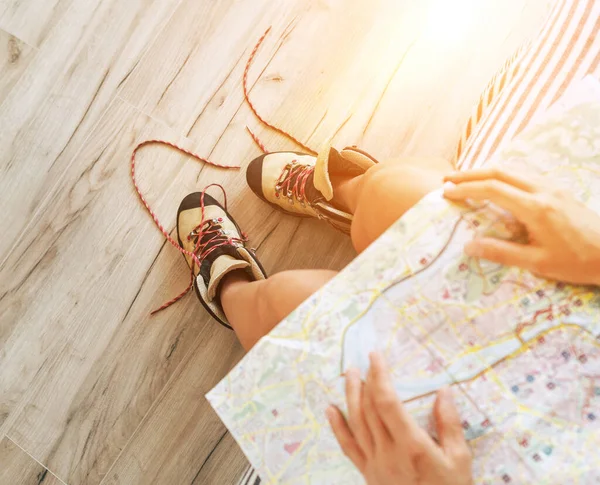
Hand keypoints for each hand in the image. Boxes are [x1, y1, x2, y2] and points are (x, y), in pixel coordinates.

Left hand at [326, 353, 471, 484]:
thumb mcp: (460, 460)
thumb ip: (450, 424)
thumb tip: (444, 392)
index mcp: (412, 445)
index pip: (387, 401)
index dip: (379, 375)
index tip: (376, 356)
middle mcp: (388, 452)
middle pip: (369, 408)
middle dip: (365, 380)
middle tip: (364, 360)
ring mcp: (374, 464)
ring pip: (356, 423)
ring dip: (351, 395)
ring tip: (350, 375)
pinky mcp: (368, 474)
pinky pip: (348, 447)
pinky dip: (337, 427)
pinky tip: (330, 410)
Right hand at [444, 168, 599, 285]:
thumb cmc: (578, 262)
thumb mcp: (538, 263)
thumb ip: (501, 252)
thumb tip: (469, 246)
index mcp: (535, 208)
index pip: (492, 189)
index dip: (466, 188)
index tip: (446, 192)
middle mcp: (543, 190)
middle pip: (499, 171)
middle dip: (470, 174)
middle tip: (448, 180)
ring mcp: (552, 187)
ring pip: (513, 170)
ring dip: (486, 172)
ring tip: (466, 181)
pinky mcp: (558, 190)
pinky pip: (524, 175)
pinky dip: (502, 176)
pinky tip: (495, 186)